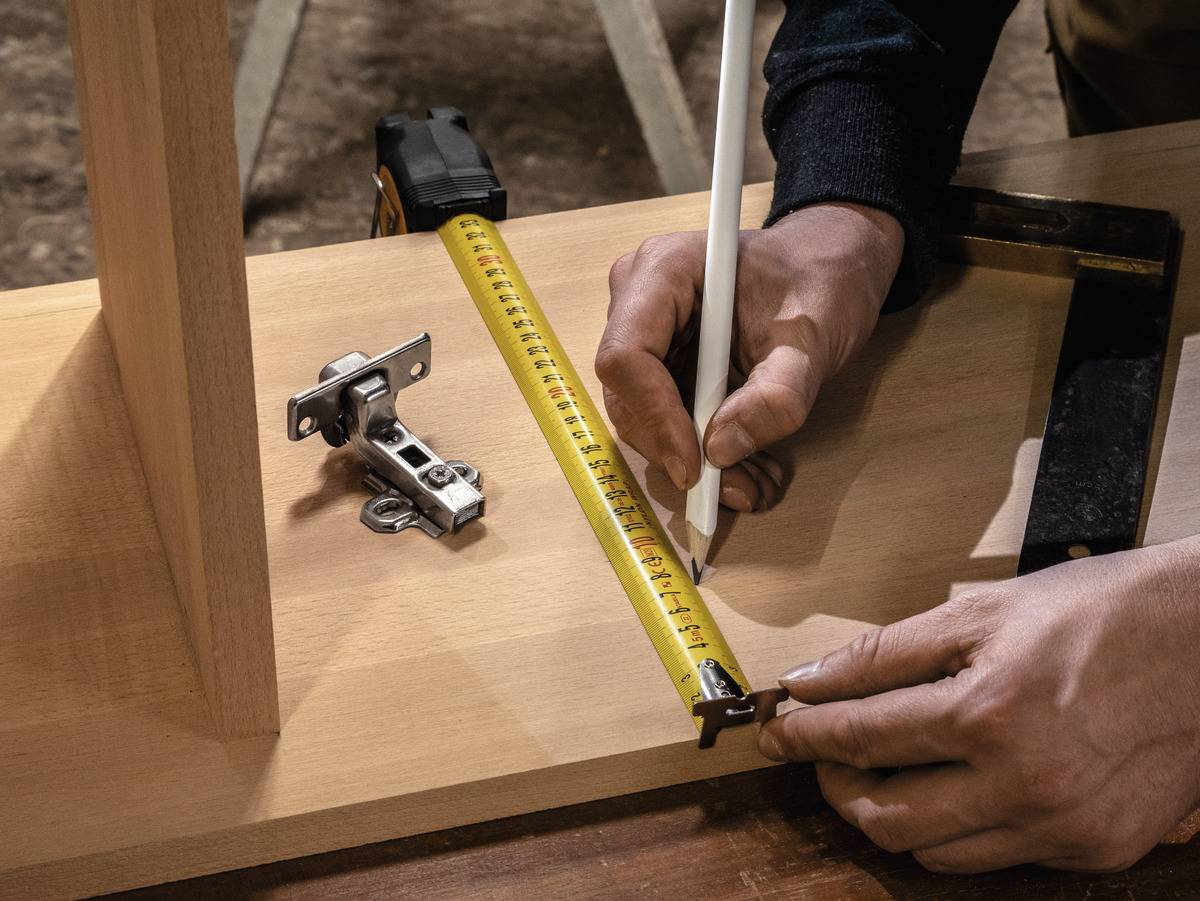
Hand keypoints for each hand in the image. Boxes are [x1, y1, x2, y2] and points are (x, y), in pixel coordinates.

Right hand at [594, 203, 902, 510]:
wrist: (825, 268)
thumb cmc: (820, 281)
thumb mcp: (814, 338)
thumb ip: (776, 394)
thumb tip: (721, 449)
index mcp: (665, 270)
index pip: (626, 354)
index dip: (654, 415)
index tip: (696, 464)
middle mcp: (640, 300)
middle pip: (627, 394)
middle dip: (676, 449)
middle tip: (735, 488)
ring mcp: (647, 333)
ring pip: (643, 417)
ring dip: (696, 461)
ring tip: (757, 482)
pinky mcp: (660, 364)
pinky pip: (665, 419)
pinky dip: (706, 453)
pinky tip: (750, 466)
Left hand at [758, 538, 1199, 872]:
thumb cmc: (1103, 612)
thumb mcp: (982, 611)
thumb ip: (885, 653)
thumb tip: (813, 680)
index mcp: (989, 714)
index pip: (860, 738)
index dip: (803, 736)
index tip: (776, 732)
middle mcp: (1025, 786)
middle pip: (885, 817)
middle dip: (836, 787)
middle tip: (823, 755)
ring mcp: (1064, 828)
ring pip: (935, 852)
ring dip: (892, 815)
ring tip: (884, 771)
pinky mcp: (1097, 849)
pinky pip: (998, 859)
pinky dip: (959, 829)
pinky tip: (956, 786)